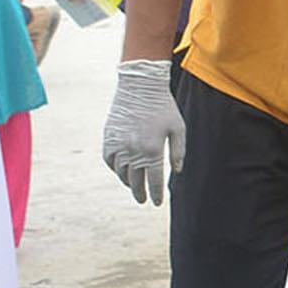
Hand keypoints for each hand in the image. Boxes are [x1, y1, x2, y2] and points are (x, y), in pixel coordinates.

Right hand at [102, 57, 184, 203]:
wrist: (140, 85)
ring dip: (128, 182)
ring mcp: (119, 144)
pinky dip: (115, 168)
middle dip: (140, 194)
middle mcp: (134, 150)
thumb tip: (177, 172)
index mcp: (153, 150)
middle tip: (144, 200)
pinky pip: (109, 160)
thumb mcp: (178, 128)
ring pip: (121, 173)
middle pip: (136, 181)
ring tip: (134, 186)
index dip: (156, 194)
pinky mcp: (109, 137)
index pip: (154, 181)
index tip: (157, 202)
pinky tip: (122, 171)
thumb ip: (178, 152)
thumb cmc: (163, 107)